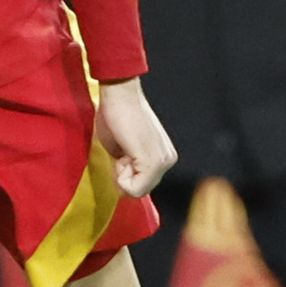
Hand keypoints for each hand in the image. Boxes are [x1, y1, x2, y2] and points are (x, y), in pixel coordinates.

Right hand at [93, 76, 178, 197]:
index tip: (122, 150)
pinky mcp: (153, 163)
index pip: (141, 185)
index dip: (123, 173)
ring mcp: (163, 162)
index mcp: (164, 157)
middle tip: (121, 150)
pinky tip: (123, 152)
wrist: (119, 95)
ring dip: (121, 173)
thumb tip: (125, 185)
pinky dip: (120, 176)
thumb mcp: (124, 150)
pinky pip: (133, 188)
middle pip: (139, 190)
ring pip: (136, 191)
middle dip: (123, 175)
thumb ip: (131, 167)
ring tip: (123, 148)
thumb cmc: (116, 116)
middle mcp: (168, 161)